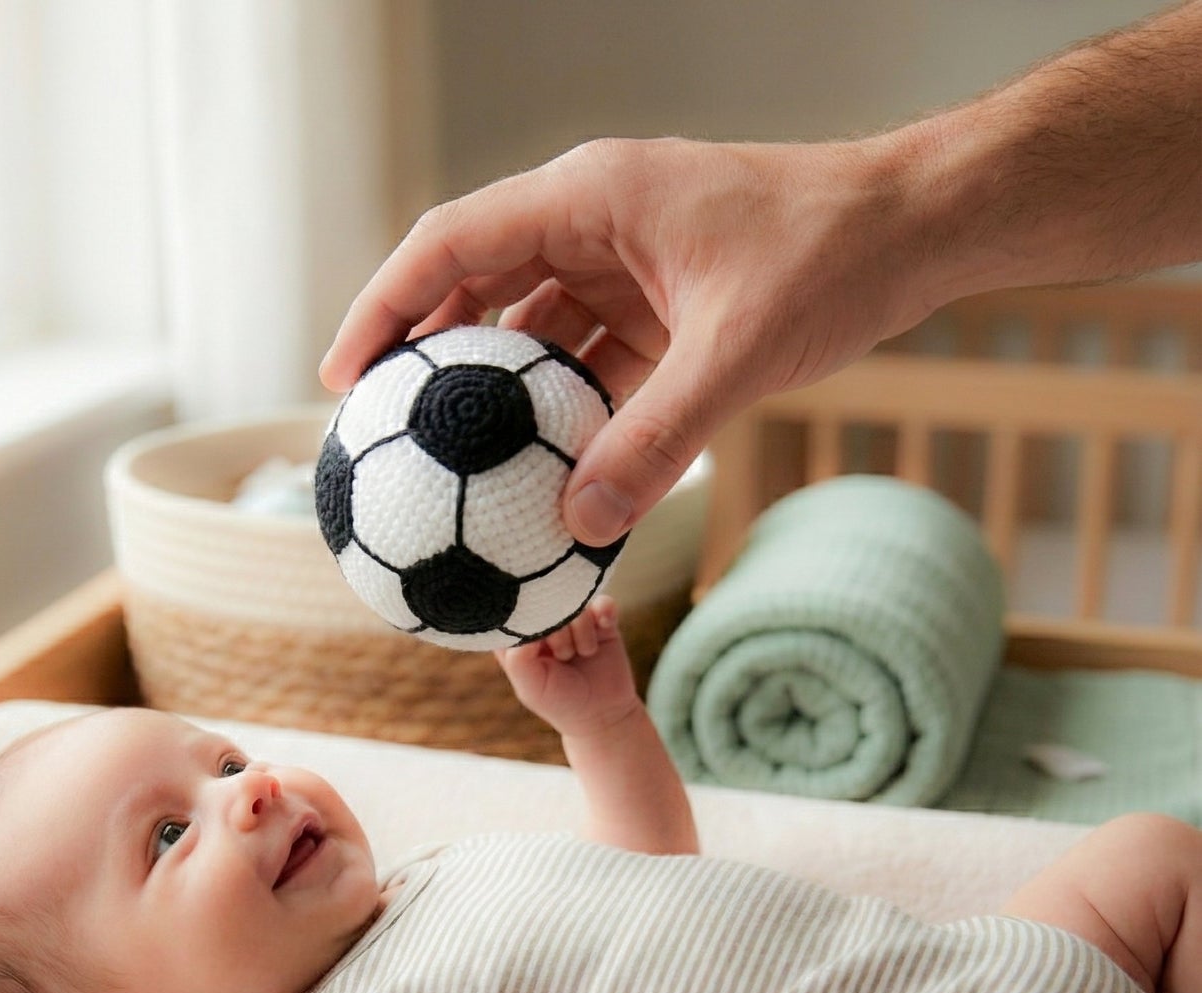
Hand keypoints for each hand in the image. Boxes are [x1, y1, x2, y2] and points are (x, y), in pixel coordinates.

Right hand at [321, 136, 931, 544]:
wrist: (917, 230)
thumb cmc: (830, 256)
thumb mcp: (735, 353)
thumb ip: (656, 441)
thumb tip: (583, 526)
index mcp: (589, 197)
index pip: (451, 245)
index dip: (384, 309)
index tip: (344, 381)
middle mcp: (595, 222)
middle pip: (478, 287)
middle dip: (427, 358)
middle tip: (384, 436)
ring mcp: (626, 265)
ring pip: (532, 330)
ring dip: (497, 394)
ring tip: (450, 467)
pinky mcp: (660, 307)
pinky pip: (589, 362)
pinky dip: (565, 412)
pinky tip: (545, 471)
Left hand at [496, 596, 640, 739]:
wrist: (604, 714)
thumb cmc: (560, 701)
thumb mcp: (531, 687)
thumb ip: (518, 658)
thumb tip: (527, 622)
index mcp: (519, 638)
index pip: (515, 613)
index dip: (530, 625)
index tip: (542, 648)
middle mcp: (544, 624)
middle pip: (548, 604)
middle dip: (558, 632)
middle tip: (563, 657)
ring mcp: (573, 621)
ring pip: (575, 603)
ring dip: (582, 631)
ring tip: (583, 654)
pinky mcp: (600, 620)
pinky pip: (602, 601)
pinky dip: (604, 612)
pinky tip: (604, 628)